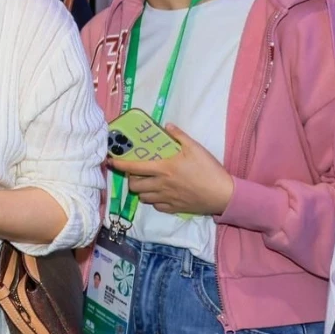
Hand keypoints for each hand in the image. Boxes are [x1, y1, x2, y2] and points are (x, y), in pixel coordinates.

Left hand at [110, 125, 234, 215]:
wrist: (223, 194)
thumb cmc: (209, 169)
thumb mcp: (195, 148)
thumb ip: (178, 136)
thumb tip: (166, 125)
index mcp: (163, 168)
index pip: (134, 167)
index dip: (119, 165)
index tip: (110, 162)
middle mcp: (161, 185)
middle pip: (134, 186)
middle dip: (130, 179)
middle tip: (135, 173)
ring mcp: (167, 198)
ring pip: (143, 198)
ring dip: (141, 191)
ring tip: (146, 184)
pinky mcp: (174, 208)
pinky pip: (156, 206)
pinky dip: (154, 201)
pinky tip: (159, 195)